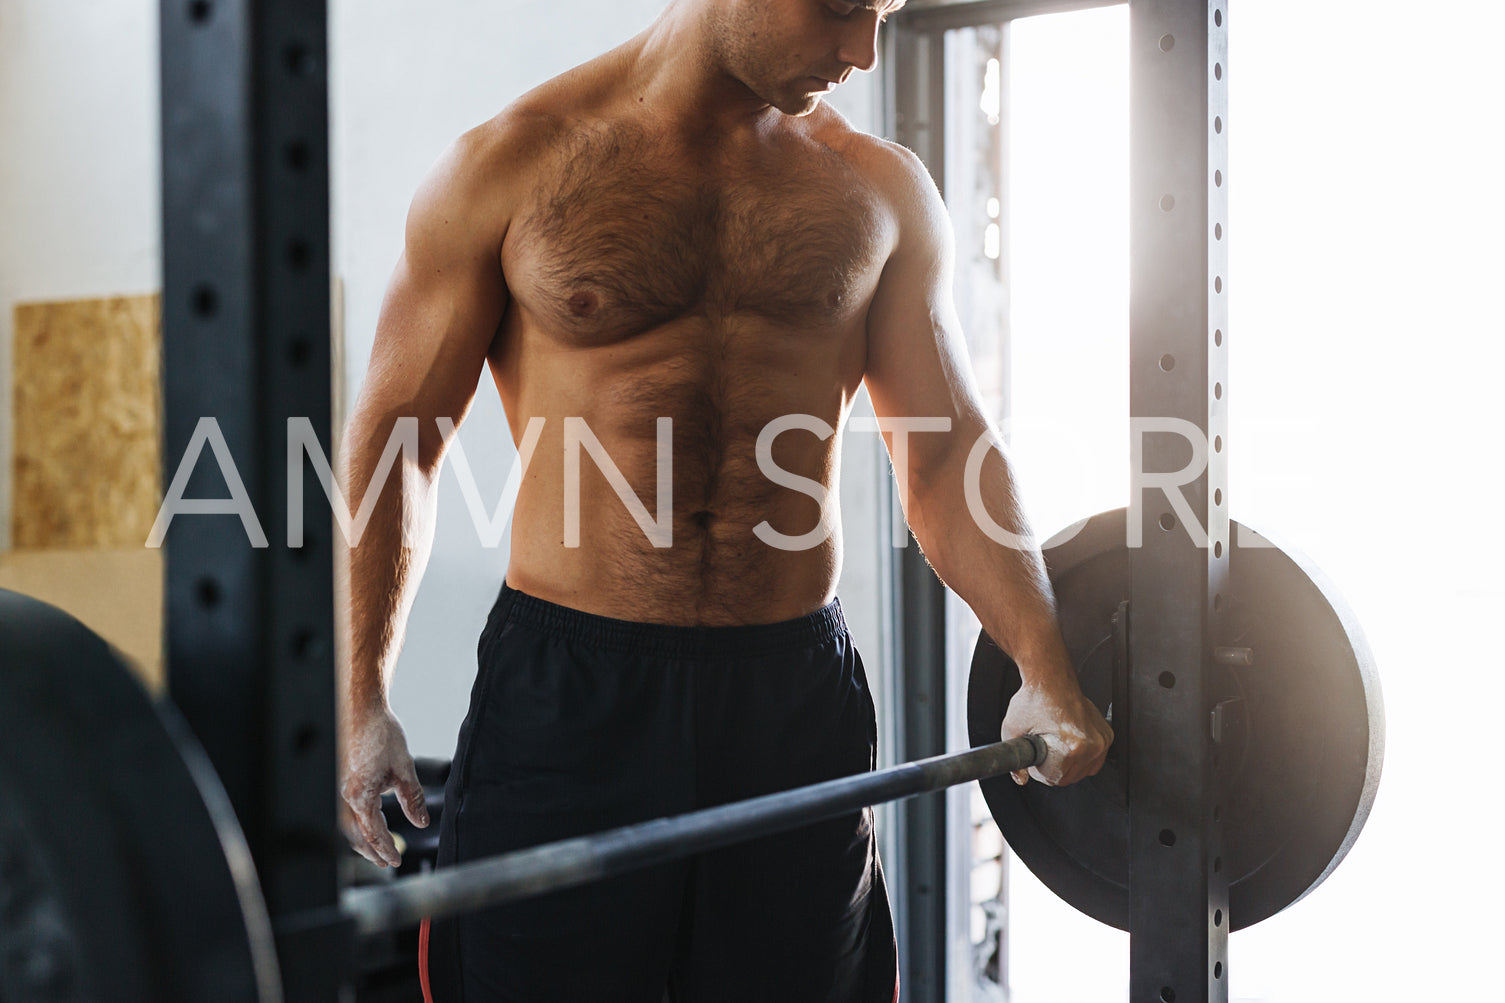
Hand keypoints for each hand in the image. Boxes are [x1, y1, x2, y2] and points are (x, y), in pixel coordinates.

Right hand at [340, 706, 428, 867]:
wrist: (361, 708)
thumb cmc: (381, 734)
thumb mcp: (404, 768)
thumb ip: (412, 798)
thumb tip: (422, 822)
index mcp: (360, 795)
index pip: (373, 833)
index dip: (385, 849)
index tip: (395, 861)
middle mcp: (343, 795)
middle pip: (354, 835)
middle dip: (370, 851)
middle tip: (386, 861)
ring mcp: (336, 787)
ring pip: (345, 825)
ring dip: (360, 839)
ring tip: (376, 848)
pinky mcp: (336, 779)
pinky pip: (342, 809)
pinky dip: (354, 823)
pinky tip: (366, 821)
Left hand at [999, 673, 1112, 786]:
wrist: (1050, 677)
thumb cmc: (1035, 697)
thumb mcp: (1013, 729)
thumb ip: (1014, 758)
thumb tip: (1021, 778)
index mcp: (1075, 745)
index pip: (1058, 779)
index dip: (1041, 772)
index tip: (1036, 759)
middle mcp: (1093, 743)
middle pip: (1072, 778)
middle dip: (1054, 769)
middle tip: (1044, 750)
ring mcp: (1102, 739)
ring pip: (1085, 771)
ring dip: (1069, 764)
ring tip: (1056, 745)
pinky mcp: (1107, 734)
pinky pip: (1095, 760)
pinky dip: (1082, 757)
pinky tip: (1069, 742)